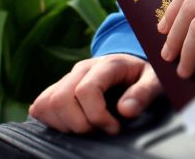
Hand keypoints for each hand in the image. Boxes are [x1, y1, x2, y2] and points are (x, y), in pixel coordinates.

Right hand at [28, 54, 160, 134]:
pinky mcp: (58, 87)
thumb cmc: (143, 75)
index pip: (86, 89)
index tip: (114, 128)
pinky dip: (51, 120)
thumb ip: (143, 93)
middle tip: (99, 130)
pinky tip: (73, 125)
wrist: (132, 66)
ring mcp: (67, 77)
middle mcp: (82, 69)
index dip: (97, 115)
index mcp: (107, 65)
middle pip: (61, 98)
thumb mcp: (154, 80)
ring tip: (87, 128)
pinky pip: (40, 105)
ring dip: (64, 124)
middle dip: (79, 124)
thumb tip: (125, 110)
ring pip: (47, 103)